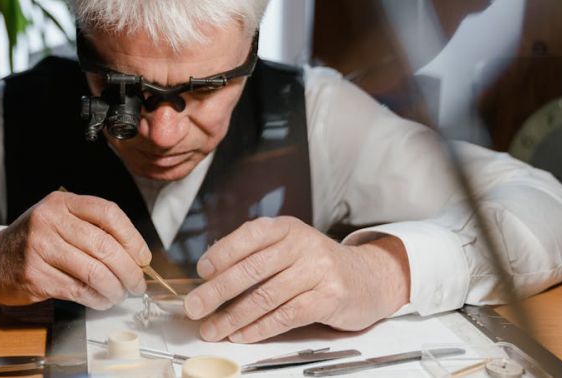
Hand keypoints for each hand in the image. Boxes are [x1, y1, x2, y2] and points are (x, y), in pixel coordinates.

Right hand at [0, 190, 149, 309]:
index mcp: (61, 202)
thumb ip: (92, 229)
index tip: (143, 257)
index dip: (132, 237)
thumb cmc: (35, 241)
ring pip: (94, 271)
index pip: (108, 213)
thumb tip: (136, 255)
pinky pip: (78, 290)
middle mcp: (49, 220)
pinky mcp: (34, 276)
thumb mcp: (59, 221)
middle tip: (137, 283)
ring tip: (119, 294)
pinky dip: (96, 299)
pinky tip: (101, 300)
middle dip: (129, 270)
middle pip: (104, 246)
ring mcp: (39, 248)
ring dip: (114, 288)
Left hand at [183, 216, 409, 342]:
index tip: (200, 272)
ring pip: (266, 297)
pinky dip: (259, 328)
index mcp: (286, 227)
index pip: (249, 235)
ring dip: (233, 317)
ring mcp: (318, 270)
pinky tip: (242, 335)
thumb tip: (210, 271)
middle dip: (217, 292)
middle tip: (195, 307)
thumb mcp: (288, 247)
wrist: (367, 278)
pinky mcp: (329, 297)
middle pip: (252, 269)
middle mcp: (302, 244)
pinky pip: (286, 316)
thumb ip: (254, 254)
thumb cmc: (315, 264)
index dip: (222, 253)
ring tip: (213, 329)